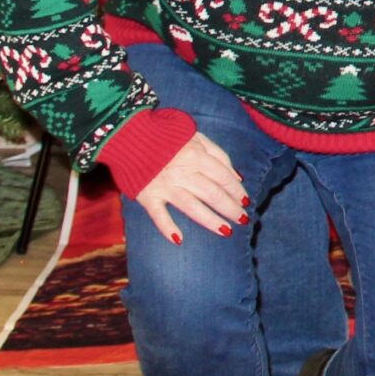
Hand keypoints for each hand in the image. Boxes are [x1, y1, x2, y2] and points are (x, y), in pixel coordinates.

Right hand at [134, 131, 248, 245]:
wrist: (128, 135)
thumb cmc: (167, 135)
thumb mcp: (196, 136)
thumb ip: (218, 154)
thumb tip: (237, 177)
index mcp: (196, 156)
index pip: (223, 177)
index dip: (237, 190)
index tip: (246, 201)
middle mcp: (183, 172)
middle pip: (212, 194)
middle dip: (230, 208)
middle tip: (243, 219)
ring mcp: (165, 186)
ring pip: (192, 207)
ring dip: (211, 221)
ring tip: (226, 231)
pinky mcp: (147, 196)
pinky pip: (158, 215)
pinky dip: (167, 228)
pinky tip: (179, 240)